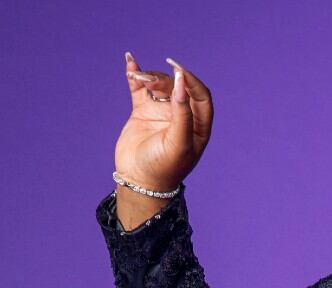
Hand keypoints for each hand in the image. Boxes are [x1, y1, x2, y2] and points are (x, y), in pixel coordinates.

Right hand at [114, 51, 212, 191]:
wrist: (139, 181)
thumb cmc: (164, 167)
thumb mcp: (178, 143)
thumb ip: (182, 114)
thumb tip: (182, 83)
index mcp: (198, 125)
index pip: (201, 95)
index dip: (191, 81)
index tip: (178, 70)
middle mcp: (182, 116)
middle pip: (178, 87)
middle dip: (165, 80)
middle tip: (150, 82)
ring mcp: (162, 112)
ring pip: (159, 85)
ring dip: (149, 77)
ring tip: (139, 79)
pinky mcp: (143, 111)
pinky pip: (140, 89)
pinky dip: (135, 75)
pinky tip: (130, 61)